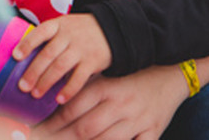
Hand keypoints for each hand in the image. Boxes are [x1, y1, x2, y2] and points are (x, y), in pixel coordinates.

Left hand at [13, 14, 111, 103]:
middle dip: (34, 71)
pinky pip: (79, 77)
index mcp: (58, 25)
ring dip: (47, 82)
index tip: (15, 56)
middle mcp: (69, 35)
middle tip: (22, 87)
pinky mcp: (93, 61)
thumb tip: (21, 58)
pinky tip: (59, 99)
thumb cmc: (79, 31)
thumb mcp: (63, 26)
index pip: (41, 32)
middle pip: (48, 54)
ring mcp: (81, 48)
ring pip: (61, 66)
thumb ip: (47, 39)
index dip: (27, 44)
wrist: (110, 29)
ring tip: (36, 94)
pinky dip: (69, 89)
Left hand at [35, 65, 186, 139]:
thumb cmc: (132, 78)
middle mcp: (121, 103)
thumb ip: (84, 89)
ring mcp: (137, 119)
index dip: (52, 123)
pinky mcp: (152, 131)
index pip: (73, 108)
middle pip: (85, 128)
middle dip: (61, 139)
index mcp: (107, 87)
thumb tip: (53, 101)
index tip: (36, 130)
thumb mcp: (108, 78)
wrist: (172, 74)